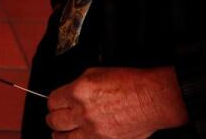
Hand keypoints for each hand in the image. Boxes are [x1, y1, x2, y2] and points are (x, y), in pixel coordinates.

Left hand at [46, 67, 188, 138]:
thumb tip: (68, 94)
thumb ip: (79, 85)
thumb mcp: (98, 73)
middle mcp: (84, 112)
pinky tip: (78, 138)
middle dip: (53, 119)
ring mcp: (93, 130)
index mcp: (80, 92)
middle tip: (55, 118)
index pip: (52, 101)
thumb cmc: (131, 84)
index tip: (55, 104)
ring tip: (60, 133)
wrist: (152, 99)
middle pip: (54, 121)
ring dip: (60, 135)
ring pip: (64, 138)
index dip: (53, 103)